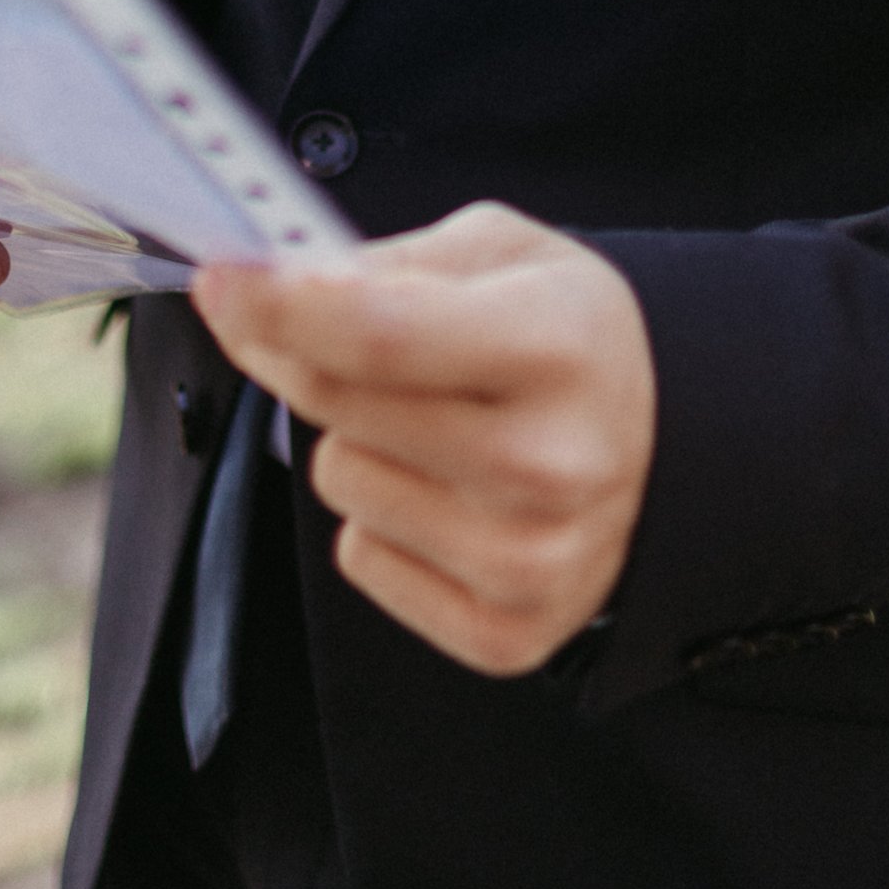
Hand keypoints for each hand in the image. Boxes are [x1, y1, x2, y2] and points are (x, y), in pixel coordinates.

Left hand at [194, 203, 655, 676]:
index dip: (277, 305)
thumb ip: (383, 264)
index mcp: (558, 346)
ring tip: (433, 428)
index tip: (221, 281)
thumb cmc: (567, 339)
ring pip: (338, 478)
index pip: (378, 332)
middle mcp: (551, 463)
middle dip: (301, 352)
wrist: (667, 449)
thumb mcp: (501, 254)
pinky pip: (361, 559)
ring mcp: (531, 560)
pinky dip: (382, 522)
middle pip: (337, 403)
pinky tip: (449, 496)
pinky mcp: (506, 634)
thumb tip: (262, 288)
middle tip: (319, 330)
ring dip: (356, 442)